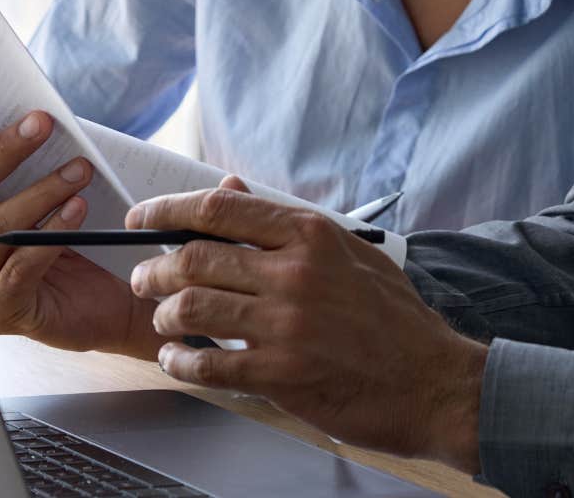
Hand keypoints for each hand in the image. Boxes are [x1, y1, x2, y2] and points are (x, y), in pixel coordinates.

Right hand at [0, 108, 167, 358]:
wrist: (109, 301)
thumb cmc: (74, 239)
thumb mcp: (42, 195)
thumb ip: (23, 165)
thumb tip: (29, 118)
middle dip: (1, 152)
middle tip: (42, 124)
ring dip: (39, 192)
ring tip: (79, 169)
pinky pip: (18, 268)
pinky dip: (50, 234)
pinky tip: (78, 209)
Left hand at [127, 181, 486, 471]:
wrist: (434, 382)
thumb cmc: (394, 319)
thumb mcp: (349, 253)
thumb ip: (287, 225)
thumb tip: (231, 191)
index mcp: (310, 236)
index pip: (218, 210)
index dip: (166, 209)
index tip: (140, 218)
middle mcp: (295, 273)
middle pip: (194, 258)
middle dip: (154, 269)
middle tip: (143, 279)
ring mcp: (286, 325)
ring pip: (191, 307)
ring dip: (163, 315)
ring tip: (162, 321)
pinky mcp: (282, 374)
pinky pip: (208, 363)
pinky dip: (180, 361)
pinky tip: (177, 360)